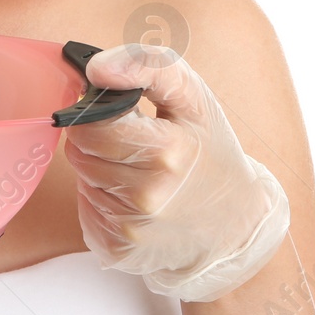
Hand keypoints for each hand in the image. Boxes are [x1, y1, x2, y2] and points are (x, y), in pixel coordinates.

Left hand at [62, 43, 290, 301]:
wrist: (234, 224)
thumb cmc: (209, 150)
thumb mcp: (193, 96)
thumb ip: (146, 65)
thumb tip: (95, 69)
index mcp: (167, 150)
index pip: (92, 121)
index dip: (99, 109)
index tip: (121, 110)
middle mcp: (148, 195)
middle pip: (80, 148)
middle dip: (98, 136)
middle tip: (132, 139)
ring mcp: (131, 227)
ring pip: (82, 176)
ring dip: (99, 166)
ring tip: (137, 168)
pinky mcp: (117, 249)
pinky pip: (85, 208)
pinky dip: (102, 198)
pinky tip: (132, 198)